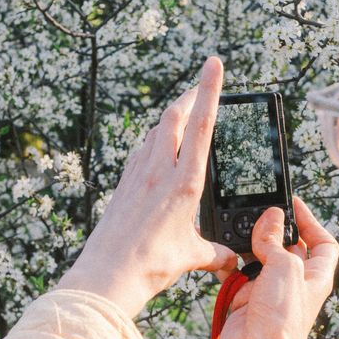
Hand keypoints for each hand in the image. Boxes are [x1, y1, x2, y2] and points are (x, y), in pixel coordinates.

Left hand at [57, 57, 238, 317]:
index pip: (200, 126)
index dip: (209, 91)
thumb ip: (215, 253)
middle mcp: (159, 171)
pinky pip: (141, 151)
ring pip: (156, 131)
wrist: (108, 274)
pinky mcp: (124, 185)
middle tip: (202, 82)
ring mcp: (138, 175)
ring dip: (171, 116)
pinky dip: (154, 141)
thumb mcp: (192, 256)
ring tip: (184, 111)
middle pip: (174, 118)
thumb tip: (230, 257)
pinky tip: (156, 148)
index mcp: (183, 183)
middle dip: (190, 95)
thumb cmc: (150, 265)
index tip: (212, 64)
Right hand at [217, 195, 338, 338]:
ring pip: (256, 257)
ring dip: (246, 244)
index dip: (310, 221)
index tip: (293, 204)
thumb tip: (271, 217)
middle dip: (271, 229)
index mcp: (314, 275)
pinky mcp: (242, 300)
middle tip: (257, 213)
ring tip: (238, 230)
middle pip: (285, 246)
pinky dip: (227, 262)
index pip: (321, 242)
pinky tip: (223, 254)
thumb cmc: (283, 320)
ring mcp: (266, 291)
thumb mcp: (286, 267)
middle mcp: (292, 282)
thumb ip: (275, 240)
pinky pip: (234, 273)